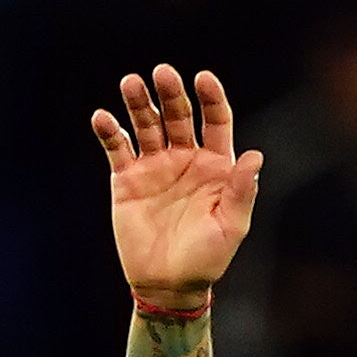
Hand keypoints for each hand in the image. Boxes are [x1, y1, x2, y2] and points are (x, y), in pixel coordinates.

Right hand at [92, 66, 261, 296]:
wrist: (167, 284)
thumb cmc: (206, 258)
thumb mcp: (231, 227)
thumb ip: (240, 191)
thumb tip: (254, 156)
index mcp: (215, 165)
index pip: (215, 121)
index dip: (211, 97)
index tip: (203, 78)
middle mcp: (185, 158)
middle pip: (178, 115)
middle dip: (171, 93)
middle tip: (162, 72)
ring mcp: (154, 166)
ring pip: (145, 124)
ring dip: (137, 102)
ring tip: (130, 83)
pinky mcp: (126, 179)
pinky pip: (117, 148)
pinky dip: (109, 131)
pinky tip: (102, 117)